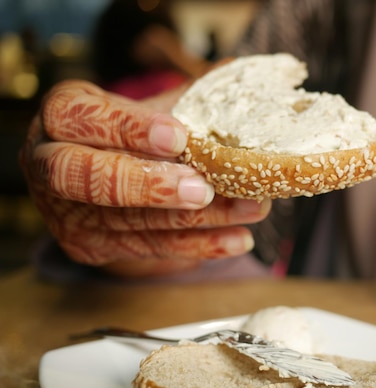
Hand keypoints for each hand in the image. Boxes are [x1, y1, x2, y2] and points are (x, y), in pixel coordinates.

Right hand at [19, 80, 270, 277]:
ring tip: (248, 209)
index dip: (127, 128)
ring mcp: (67, 213)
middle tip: (203, 188)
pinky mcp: (92, 247)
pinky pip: (148, 249)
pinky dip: (199, 245)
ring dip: (195, 219)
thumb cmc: (135, 133)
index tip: (179, 136)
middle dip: (146, 185)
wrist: (111, 178)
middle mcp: (49, 166)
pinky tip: (239, 238)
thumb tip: (240, 74)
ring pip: (128, 221)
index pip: (80, 118)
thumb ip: (189, 96)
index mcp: (63, 116)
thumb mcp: (151, 107)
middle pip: (83, 178)